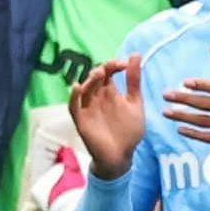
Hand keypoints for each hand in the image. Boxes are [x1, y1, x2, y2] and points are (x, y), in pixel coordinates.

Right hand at [69, 56, 144, 180]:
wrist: (122, 156)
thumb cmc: (128, 131)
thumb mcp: (135, 103)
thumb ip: (134, 81)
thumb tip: (135, 54)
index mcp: (109, 93)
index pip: (108, 73)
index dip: (114, 65)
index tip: (124, 63)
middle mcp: (96, 98)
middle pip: (95, 79)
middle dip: (102, 70)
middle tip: (111, 67)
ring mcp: (87, 108)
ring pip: (84, 89)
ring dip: (90, 80)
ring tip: (99, 73)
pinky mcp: (81, 120)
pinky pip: (74, 106)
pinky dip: (74, 97)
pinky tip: (78, 87)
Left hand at [162, 45, 209, 166]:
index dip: (202, 85)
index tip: (185, 82)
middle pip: (207, 104)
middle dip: (184, 99)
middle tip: (166, 95)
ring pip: (204, 121)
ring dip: (183, 117)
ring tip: (166, 112)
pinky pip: (209, 137)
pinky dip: (194, 134)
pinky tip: (180, 129)